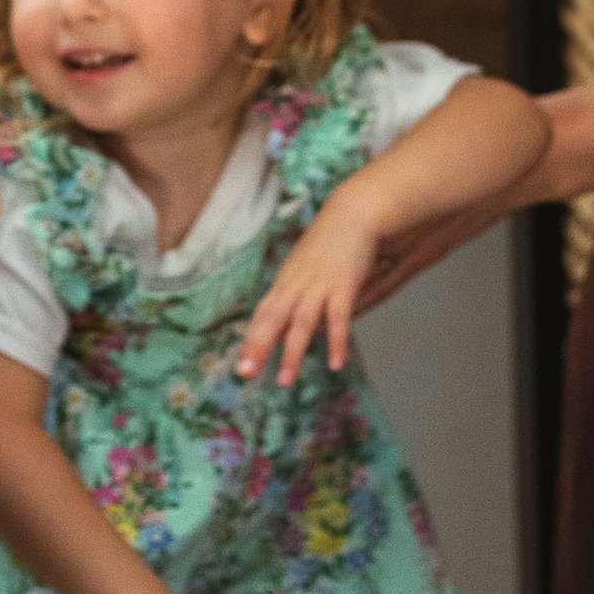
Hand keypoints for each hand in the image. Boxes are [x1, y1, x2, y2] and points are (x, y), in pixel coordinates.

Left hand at [236, 188, 376, 386]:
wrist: (352, 213)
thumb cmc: (330, 242)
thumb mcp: (306, 268)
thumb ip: (299, 296)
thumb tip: (296, 328)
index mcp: (286, 282)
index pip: (263, 314)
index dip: (251, 338)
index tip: (241, 363)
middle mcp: (297, 285)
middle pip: (272, 319)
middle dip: (258, 347)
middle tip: (245, 373)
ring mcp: (319, 286)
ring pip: (301, 323)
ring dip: (292, 352)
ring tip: (285, 380)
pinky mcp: (343, 286)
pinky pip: (338, 318)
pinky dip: (336, 341)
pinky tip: (336, 363)